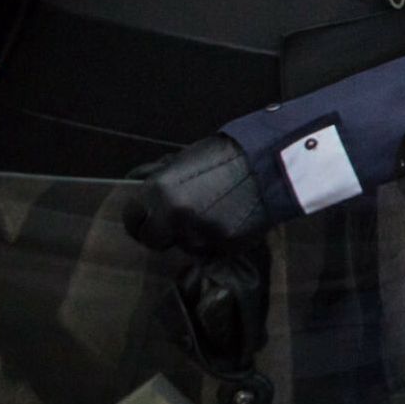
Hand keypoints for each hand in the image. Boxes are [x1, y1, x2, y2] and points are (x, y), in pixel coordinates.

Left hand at [124, 136, 269, 253]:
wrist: (272, 164)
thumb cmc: (226, 154)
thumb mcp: (185, 158)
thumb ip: (161, 179)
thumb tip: (138, 185)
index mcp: (159, 192)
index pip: (132, 220)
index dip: (140, 218)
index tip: (148, 218)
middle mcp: (174, 217)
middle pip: (154, 240)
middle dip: (163, 232)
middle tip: (179, 221)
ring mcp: (199, 234)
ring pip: (185, 245)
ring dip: (193, 235)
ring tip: (214, 214)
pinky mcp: (223, 247)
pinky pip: (211, 249)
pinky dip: (216, 239)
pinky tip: (230, 219)